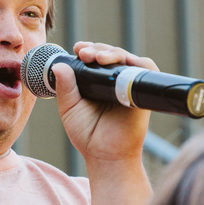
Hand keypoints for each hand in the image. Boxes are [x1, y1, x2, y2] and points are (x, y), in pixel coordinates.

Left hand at [52, 41, 157, 165]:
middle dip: (97, 49)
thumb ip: (65, 88)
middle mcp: (113, 81)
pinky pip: (145, 68)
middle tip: (83, 53)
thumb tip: (58, 65)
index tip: (77, 48)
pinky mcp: (141, 92)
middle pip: (110, 54)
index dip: (88, 49)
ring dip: (111, 52)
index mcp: (96, 83)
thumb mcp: (69, 108)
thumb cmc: (88, 135)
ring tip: (96, 57)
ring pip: (125, 58)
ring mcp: (128, 85)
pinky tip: (120, 62)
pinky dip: (135, 60)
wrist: (105, 155)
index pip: (95, 58)